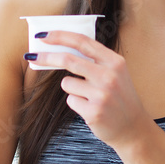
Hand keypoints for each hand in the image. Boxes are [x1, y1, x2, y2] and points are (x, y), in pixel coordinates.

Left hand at [27, 30, 151, 150]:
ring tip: (89, 97)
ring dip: (71, 89)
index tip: (43, 35)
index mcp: (114, 62)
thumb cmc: (118, 97)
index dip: (60, 36)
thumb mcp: (115, 73)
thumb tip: (60, 48)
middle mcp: (109, 76)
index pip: (82, 42)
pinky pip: (70, 100)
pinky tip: (91, 109)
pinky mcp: (93, 112)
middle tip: (31, 57)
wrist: (133, 128)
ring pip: (66, 83)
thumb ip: (93, 60)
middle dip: (46, 57)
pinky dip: (76, 103)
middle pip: (68, 60)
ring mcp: (101, 95)